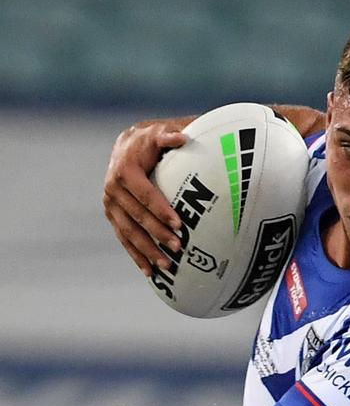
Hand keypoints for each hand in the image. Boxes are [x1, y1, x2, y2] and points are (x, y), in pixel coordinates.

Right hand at [102, 119, 189, 275]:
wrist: (128, 145)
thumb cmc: (150, 140)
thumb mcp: (159, 133)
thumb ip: (169, 135)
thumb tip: (183, 137)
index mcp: (124, 171)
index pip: (145, 195)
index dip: (161, 210)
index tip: (179, 224)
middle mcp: (112, 190)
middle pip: (137, 218)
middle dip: (158, 235)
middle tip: (178, 248)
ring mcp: (110, 205)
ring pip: (129, 233)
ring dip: (147, 251)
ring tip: (167, 266)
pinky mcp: (113, 216)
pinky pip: (124, 239)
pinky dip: (136, 256)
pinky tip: (149, 272)